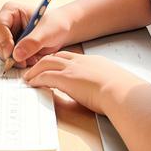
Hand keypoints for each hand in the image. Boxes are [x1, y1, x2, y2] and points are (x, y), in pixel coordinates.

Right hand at [0, 1, 74, 68]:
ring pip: (0, 52)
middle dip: (8, 54)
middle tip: (22, 62)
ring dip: (15, 60)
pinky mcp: (10, 48)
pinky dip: (19, 63)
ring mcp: (6, 36)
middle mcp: (5, 23)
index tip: (11, 52)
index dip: (3, 40)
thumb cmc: (55, 24)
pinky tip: (31, 59)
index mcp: (10, 11)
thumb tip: (17, 55)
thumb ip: (32, 42)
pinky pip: (8, 59)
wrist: (61, 31)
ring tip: (32, 59)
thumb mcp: (47, 32)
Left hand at [22, 51, 141, 113]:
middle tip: (36, 69)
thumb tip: (103, 94)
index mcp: (94, 62)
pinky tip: (32, 84)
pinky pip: (45, 76)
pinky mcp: (66, 79)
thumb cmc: (121, 92)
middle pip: (57, 57)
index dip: (60, 61)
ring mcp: (73, 69)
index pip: (72, 57)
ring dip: (36, 70)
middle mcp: (81, 62)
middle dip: (44, 62)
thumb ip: (103, 85)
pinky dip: (36, 79)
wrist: (121, 92)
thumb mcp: (112, 84)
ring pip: (47, 63)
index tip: (54, 66)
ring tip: (29, 77)